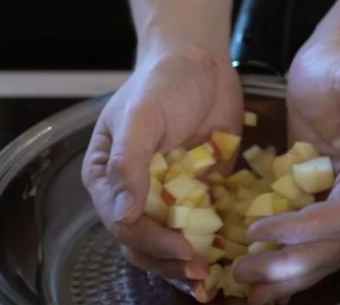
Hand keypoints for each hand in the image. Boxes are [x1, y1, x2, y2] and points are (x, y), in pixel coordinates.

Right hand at [82, 42, 242, 302]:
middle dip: (170, 261)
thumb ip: (128, 165)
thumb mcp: (140, 117)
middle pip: (145, 242)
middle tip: (201, 273)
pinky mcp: (199, 191)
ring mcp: (169, 194)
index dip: (151, 241)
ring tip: (211, 275)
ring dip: (189, 261)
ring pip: (172, 240)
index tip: (182, 249)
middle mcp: (136, 192)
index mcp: (109, 177)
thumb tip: (122, 217)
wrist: (200, 63)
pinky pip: (203, 224)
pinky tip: (230, 255)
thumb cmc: (161, 83)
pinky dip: (213, 242)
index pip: (123, 224)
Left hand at [234, 39, 339, 303]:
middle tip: (244, 273)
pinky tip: (257, 269)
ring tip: (246, 285)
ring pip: (320, 250)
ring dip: (285, 272)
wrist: (329, 64)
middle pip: (331, 244)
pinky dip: (284, 255)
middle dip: (288, 264)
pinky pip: (305, 235)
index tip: (257, 231)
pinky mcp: (320, 197)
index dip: (303, 230)